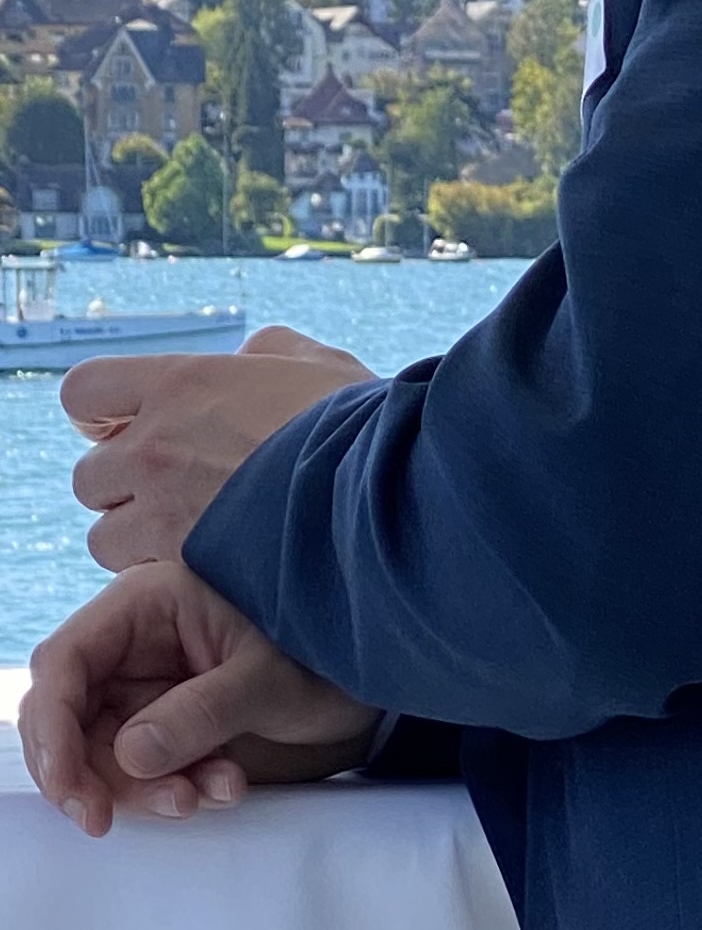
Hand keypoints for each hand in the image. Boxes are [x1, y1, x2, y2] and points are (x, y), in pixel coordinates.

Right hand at [20, 560, 379, 836]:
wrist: (374, 678)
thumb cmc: (326, 654)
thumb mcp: (270, 681)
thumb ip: (202, 713)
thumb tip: (128, 756)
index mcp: (146, 606)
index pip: (64, 664)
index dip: (52, 729)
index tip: (73, 791)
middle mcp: (135, 647)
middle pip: (69, 718)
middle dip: (90, 774)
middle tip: (110, 820)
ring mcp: (150, 689)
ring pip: (105, 753)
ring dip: (144, 789)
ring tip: (212, 793)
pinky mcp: (171, 727)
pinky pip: (146, 770)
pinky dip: (176, 790)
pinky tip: (227, 787)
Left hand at [64, 326, 375, 565]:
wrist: (390, 492)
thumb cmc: (363, 425)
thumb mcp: (317, 362)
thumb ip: (267, 352)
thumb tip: (249, 356)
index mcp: (180, 384)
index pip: (83, 393)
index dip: (102, 416)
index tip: (131, 429)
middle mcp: (155, 446)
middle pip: (89, 476)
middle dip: (126, 487)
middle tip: (176, 495)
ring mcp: (164, 510)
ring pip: (105, 537)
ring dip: (139, 539)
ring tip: (195, 541)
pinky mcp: (183, 565)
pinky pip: (140, 577)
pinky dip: (165, 576)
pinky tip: (213, 569)